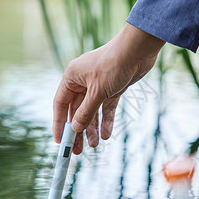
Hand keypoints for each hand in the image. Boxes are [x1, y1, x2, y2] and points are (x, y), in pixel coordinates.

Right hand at [53, 23, 164, 153]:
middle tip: (77, 149)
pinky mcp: (112, 88)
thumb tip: (75, 129)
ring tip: (93, 145)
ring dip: (92, 128)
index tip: (60, 141)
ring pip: (91, 111)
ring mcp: (98, 85)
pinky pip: (106, 108)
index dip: (59, 123)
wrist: (139, 49)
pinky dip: (106, 120)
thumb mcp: (98, 91)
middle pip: (76, 111)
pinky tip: (105, 135)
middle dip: (77, 130)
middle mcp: (82, 81)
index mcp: (72, 77)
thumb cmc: (114, 64)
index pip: (60, 104)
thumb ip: (86, 112)